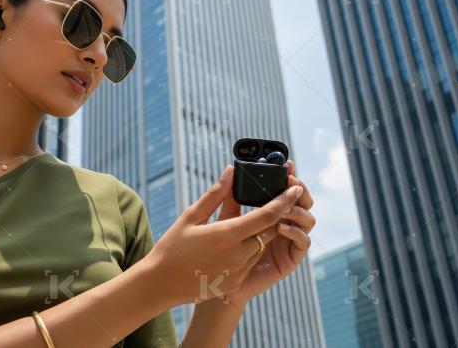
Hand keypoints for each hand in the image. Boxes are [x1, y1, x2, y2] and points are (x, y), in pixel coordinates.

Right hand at [143, 165, 304, 305]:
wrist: (161, 284)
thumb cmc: (172, 247)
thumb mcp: (190, 216)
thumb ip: (215, 194)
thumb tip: (231, 172)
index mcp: (228, 234)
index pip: (268, 215)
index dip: (285, 200)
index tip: (296, 188)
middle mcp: (238, 254)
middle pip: (271, 230)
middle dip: (274, 216)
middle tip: (270, 202)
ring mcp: (238, 271)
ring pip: (261, 246)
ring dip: (259, 234)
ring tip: (240, 226)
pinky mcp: (235, 282)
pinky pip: (250, 262)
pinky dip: (247, 251)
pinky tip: (227, 248)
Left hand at [217, 160, 315, 305]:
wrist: (220, 283)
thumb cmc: (220, 250)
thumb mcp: (224, 219)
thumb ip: (229, 197)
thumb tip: (229, 170)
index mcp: (270, 213)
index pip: (285, 191)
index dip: (289, 176)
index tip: (288, 163)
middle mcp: (284, 224)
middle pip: (303, 203)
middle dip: (299, 190)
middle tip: (291, 182)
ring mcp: (289, 241)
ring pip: (307, 220)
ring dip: (299, 210)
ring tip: (285, 207)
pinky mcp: (290, 259)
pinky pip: (303, 243)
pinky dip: (296, 232)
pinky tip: (281, 227)